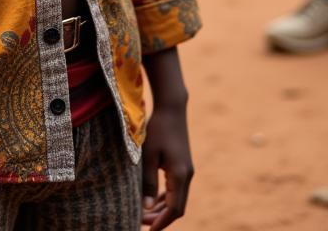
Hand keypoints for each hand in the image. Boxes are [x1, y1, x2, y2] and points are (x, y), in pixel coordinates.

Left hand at [141, 103, 193, 228]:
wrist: (172, 108)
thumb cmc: (157, 129)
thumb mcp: (149, 155)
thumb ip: (148, 182)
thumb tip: (146, 208)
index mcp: (179, 176)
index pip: (174, 210)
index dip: (161, 222)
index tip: (148, 230)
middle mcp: (187, 176)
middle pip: (177, 208)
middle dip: (160, 218)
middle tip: (140, 222)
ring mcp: (187, 170)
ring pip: (177, 199)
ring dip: (163, 209)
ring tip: (145, 215)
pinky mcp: (183, 165)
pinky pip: (176, 189)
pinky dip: (166, 198)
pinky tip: (154, 200)